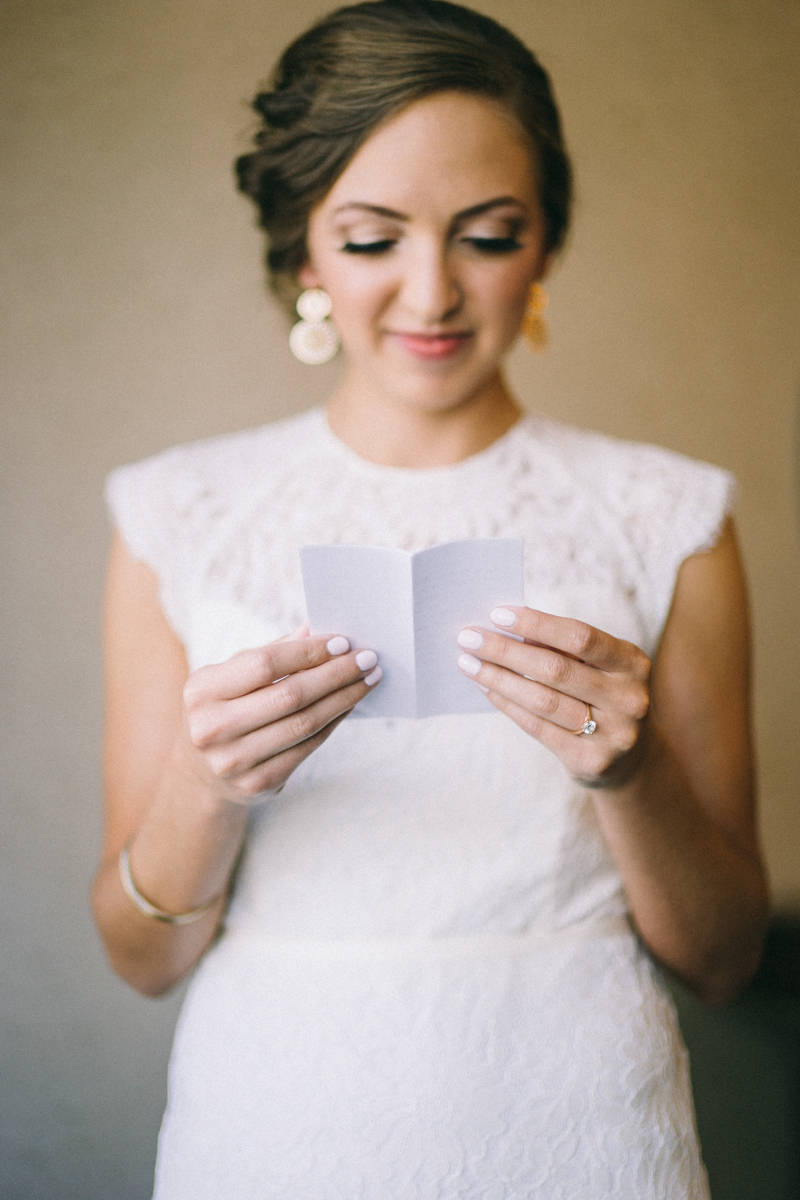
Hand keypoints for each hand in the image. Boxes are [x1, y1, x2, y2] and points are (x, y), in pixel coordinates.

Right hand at [182, 631, 380, 801]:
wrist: (204, 772)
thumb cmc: (226, 708)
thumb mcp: (233, 676)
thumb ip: (272, 653)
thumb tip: (317, 630)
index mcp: (202, 690)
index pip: (264, 664)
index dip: (308, 652)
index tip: (342, 642)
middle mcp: (212, 727)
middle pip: (290, 695)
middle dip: (336, 674)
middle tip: (367, 659)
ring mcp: (234, 760)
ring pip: (305, 722)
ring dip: (344, 698)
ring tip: (368, 680)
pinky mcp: (258, 783)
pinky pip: (308, 746)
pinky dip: (334, 721)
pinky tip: (349, 704)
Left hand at [457, 607, 650, 787]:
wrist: (631, 758)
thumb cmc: (603, 696)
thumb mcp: (599, 667)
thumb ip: (564, 649)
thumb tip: (511, 629)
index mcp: (632, 663)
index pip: (580, 638)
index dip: (537, 624)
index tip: (498, 614)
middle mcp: (628, 698)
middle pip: (555, 669)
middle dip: (505, 651)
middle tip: (468, 638)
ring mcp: (612, 734)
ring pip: (542, 701)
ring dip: (498, 678)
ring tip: (468, 663)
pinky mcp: (589, 761)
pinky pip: (537, 727)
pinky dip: (507, 704)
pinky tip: (487, 687)